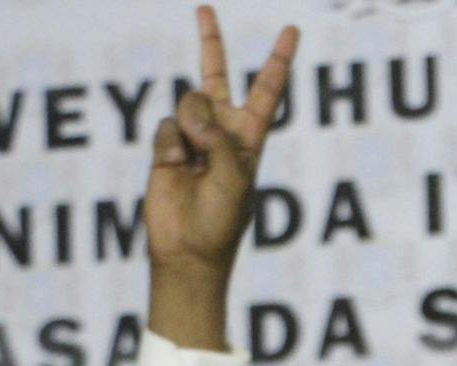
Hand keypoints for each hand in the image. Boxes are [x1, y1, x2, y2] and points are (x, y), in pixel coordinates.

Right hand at [142, 6, 297, 349]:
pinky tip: (175, 167)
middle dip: (210, 42)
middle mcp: (222, 132)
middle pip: (216, 76)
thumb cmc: (222, 222)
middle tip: (204, 8)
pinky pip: (165, 125)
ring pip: (188, 102)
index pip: (268, 90)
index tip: (291, 30)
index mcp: (251, 138)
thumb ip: (219, 141)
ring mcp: (192, 137)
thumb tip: (193, 116)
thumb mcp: (235, 180)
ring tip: (193, 159)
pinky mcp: (166, 147)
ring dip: (191, 125)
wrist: (188, 250)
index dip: (278, 60)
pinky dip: (170, 144)